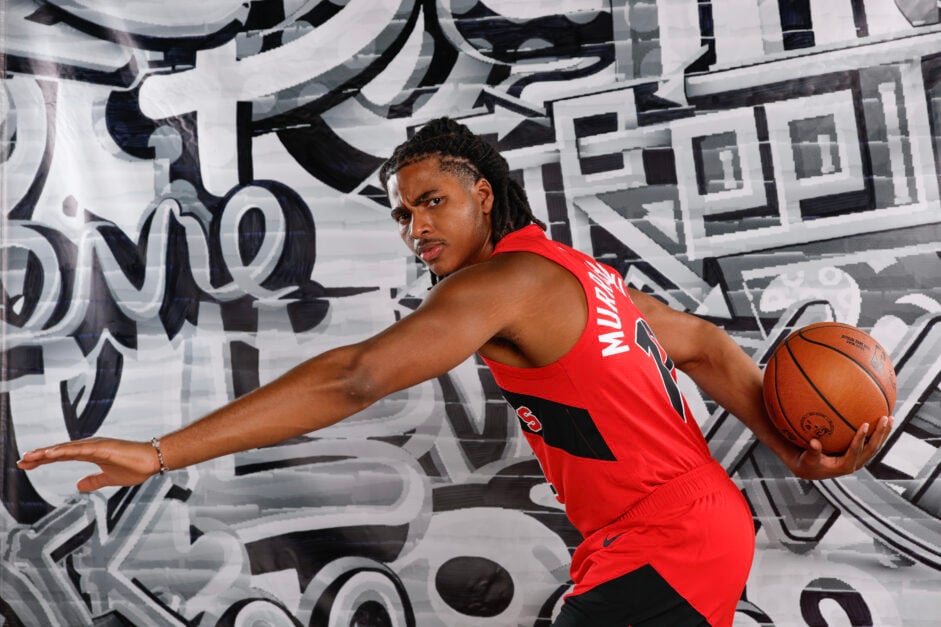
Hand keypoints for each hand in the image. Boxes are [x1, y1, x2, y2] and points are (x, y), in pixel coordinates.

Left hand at [16, 437, 160, 491]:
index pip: (62, 456)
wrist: (153, 460)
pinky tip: (51, 453)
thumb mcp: (109, 478)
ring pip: (66, 449)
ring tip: (30, 457)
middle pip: (59, 451)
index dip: (44, 460)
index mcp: (91, 453)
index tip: (28, 464)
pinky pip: (79, 449)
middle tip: (21, 461)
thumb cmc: (136, 466)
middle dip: (39, 456)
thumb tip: (78, 485)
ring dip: (47, 452)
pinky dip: (64, 450)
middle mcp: (90, 446)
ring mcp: (96, 445)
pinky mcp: (102, 447)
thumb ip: (94, 480)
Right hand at [788, 416, 893, 479]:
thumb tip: (814, 442)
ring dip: (884, 432)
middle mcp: (856, 463)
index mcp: (845, 466)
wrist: (812, 471)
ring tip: (890, 418)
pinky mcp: (860, 455)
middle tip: (885, 418)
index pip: (856, 451)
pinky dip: (878, 433)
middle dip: (880, 433)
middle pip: (872, 448)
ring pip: (876, 446)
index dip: (861, 438)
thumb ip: (812, 452)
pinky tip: (881, 422)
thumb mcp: (807, 459)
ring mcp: (859, 459)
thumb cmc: (808, 464)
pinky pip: (872, 444)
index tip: (865, 424)